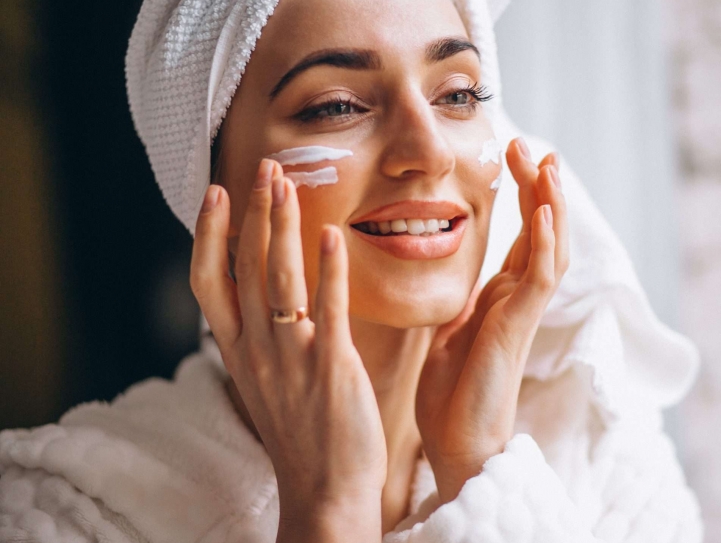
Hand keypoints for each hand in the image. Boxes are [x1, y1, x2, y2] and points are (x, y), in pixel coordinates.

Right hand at [190, 159, 384, 542]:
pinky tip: (333, 235)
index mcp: (237, 351)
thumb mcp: (265, 381)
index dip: (208, 234)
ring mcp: (291, 357)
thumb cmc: (302, 433)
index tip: (216, 192)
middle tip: (264, 166)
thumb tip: (264, 294)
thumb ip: (261, 336)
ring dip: (281, 226)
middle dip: (253, 212)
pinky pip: (326, 309)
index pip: (208, 282)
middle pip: (245, 267)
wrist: (324, 490)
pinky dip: (328, 270)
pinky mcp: (330, 367)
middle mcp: (256, 350)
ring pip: (279, 278)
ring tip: (286, 182)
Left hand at [415, 138, 568, 502]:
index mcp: (501, 298)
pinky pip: (540, 279)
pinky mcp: (518, 328)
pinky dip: (544, 243)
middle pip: (542, 231)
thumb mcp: (447, 331)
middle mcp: (518, 300)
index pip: (523, 236)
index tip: (517, 156)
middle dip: (540, 187)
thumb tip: (444, 273)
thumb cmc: (449, 396)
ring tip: (548, 162)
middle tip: (533, 145)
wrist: (455, 446)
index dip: (525, 196)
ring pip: (551, 247)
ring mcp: (522, 313)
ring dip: (551, 204)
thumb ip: (456, 299)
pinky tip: (543, 212)